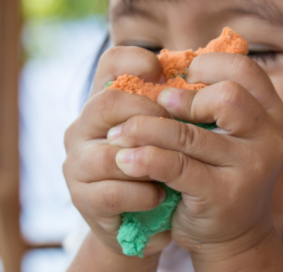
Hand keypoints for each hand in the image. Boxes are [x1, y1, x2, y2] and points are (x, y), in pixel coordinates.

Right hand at [63, 46, 172, 262]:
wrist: (144, 221)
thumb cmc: (160, 168)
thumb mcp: (167, 133)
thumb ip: (173, 106)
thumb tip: (203, 77)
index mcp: (107, 102)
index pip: (112, 63)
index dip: (138, 61)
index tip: (165, 77)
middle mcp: (84, 127)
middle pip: (108, 102)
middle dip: (151, 116)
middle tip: (178, 132)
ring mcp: (78, 163)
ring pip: (109, 154)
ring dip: (149, 163)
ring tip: (172, 174)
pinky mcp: (82, 198)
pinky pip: (113, 192)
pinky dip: (142, 195)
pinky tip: (159, 196)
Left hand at [107, 52, 282, 261]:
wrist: (234, 234)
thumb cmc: (223, 172)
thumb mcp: (231, 134)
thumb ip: (213, 102)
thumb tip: (164, 65)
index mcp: (274, 114)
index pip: (244, 69)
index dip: (208, 64)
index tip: (184, 77)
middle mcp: (270, 138)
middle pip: (226, 96)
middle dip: (184, 98)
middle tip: (159, 104)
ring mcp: (251, 167)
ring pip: (189, 134)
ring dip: (147, 129)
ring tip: (120, 132)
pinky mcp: (223, 194)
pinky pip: (176, 166)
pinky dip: (145, 159)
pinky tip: (126, 159)